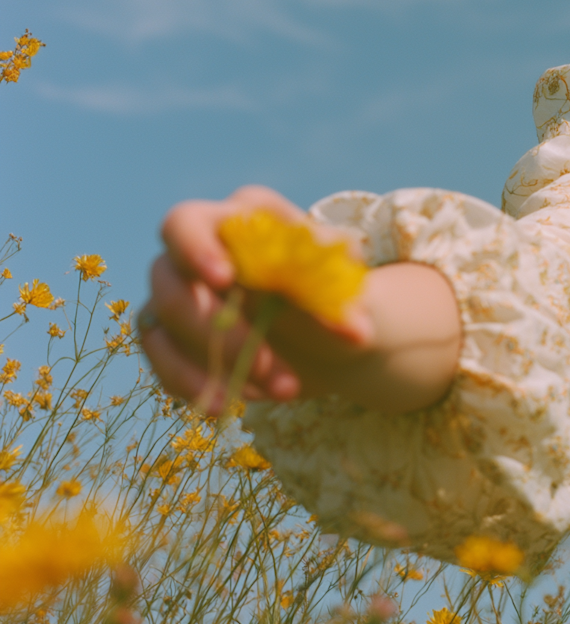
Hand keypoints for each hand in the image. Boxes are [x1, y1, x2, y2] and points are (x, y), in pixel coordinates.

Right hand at [141, 185, 461, 413]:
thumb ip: (341, 301)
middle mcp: (198, 250)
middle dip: (222, 333)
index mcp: (240, 219)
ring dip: (213, 365)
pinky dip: (194, 385)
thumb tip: (354, 329)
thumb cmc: (338, 297)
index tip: (225, 279)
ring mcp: (178, 293)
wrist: (332, 339)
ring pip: (162, 324)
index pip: (188, 223)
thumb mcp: (346, 293)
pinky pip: (161, 362)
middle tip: (274, 369)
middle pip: (172, 283)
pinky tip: (229, 404)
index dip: (196, 249)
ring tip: (278, 391)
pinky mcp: (171, 337)